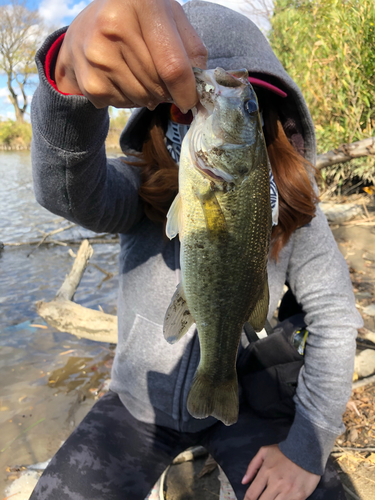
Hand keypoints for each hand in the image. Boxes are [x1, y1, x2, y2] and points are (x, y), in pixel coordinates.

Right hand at [55, 0, 206, 110]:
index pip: (173, 65)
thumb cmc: (138, 22)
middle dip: (167, 92)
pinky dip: (130, 100)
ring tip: (140, 74)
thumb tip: (204, 90)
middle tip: (162, 79)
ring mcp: (97, 55)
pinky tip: (123, 79)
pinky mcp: (89, 82)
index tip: (191, 99)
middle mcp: (114, 25)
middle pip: (158, 85)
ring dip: (150, 96)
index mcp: (142, 3)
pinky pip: (124, 105)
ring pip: (143, 99)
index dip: (187, 90)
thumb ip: (192, 51)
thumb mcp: (169, 19)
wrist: (85, 28)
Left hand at [242, 444, 319, 499]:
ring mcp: (288, 491)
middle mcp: (276, 484)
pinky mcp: (299, 496)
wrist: (307, 451)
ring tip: (270, 499)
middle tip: (260, 499)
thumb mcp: (265, 452)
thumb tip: (244, 481)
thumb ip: (252, 466)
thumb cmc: (284, 452)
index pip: (252, 493)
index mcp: (266, 472)